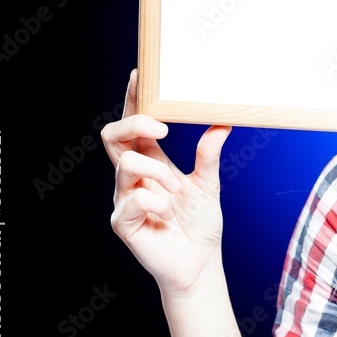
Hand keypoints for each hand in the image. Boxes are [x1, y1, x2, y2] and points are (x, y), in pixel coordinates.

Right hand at [101, 69, 231, 296]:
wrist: (199, 263)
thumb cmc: (200, 224)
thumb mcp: (209, 183)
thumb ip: (209, 154)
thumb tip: (222, 122)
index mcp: (151, 161)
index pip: (136, 124)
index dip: (134, 99)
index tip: (139, 74)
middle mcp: (133, 176)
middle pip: (114, 136)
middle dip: (134, 123)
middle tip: (162, 129)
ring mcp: (124, 197)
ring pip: (126, 164)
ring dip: (158, 174)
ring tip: (177, 191)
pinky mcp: (123, 221)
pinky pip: (134, 199)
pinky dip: (157, 203)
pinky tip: (168, 215)